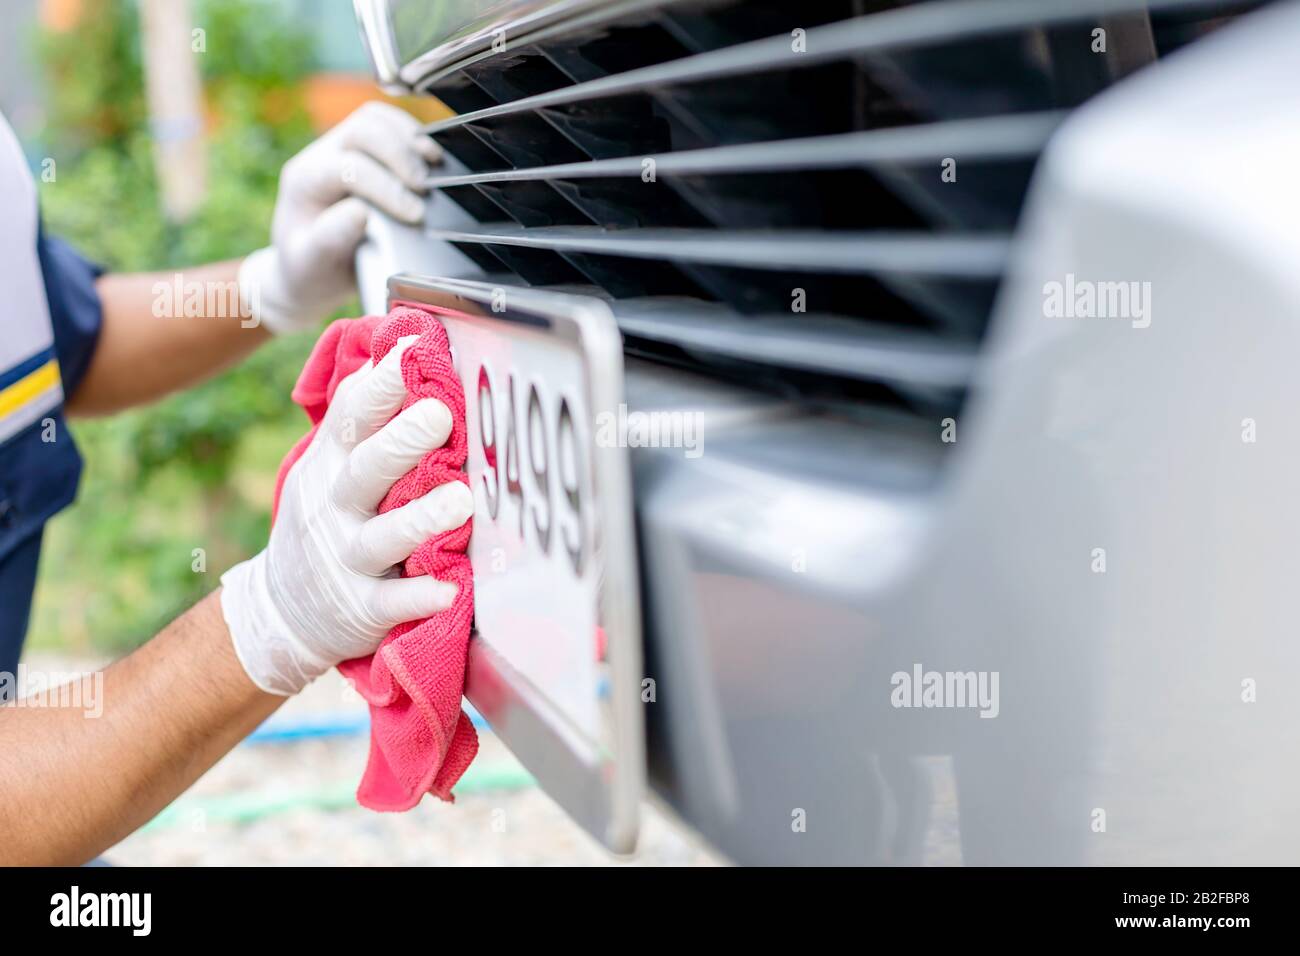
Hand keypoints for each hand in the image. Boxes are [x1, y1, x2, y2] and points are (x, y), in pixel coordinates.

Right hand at [220, 337, 473, 694]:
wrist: (282, 610)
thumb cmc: (328, 519)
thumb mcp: (329, 466)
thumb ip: (362, 417)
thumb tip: (402, 346)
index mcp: (330, 464)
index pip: (351, 415)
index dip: (381, 382)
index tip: (416, 350)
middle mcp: (335, 507)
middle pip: (367, 469)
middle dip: (402, 441)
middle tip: (440, 415)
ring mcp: (347, 558)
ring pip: (384, 537)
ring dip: (422, 518)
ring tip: (462, 500)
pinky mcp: (363, 607)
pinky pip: (393, 602)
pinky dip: (420, 597)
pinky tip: (452, 590)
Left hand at [237, 102, 441, 333]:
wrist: (309, 267)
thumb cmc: (312, 270)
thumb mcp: (312, 264)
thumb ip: (330, 239)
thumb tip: (360, 212)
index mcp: (304, 181)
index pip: (349, 168)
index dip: (386, 188)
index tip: (414, 215)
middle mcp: (320, 155)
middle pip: (362, 129)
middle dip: (399, 155)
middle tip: (424, 188)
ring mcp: (340, 146)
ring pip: (375, 117)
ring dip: (408, 137)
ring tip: (433, 164)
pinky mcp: (362, 148)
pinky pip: (387, 123)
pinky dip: (412, 134)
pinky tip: (432, 157)